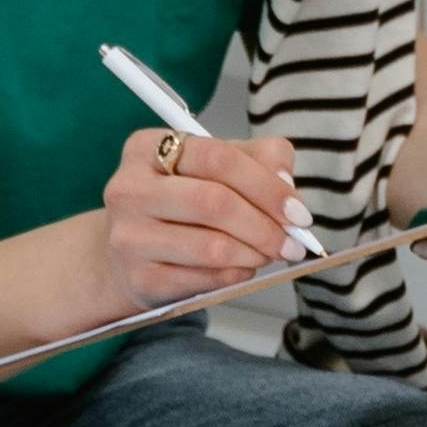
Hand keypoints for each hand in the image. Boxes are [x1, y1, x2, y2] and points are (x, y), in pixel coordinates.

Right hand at [101, 123, 307, 306]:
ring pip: (212, 246)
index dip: (266, 186)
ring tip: (269, 253)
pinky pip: (204, 279)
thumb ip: (258, 159)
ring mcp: (129, 236)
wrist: (128, 256)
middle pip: (214, 202)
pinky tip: (243, 268)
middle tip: (292, 242)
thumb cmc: (180, 204)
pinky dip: (236, 274)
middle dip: (265, 226)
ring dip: (255, 253)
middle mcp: (129, 189)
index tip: (297, 212)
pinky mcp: (139, 278)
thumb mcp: (215, 167)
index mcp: (147, 148)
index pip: (217, 157)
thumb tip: (286, 183)